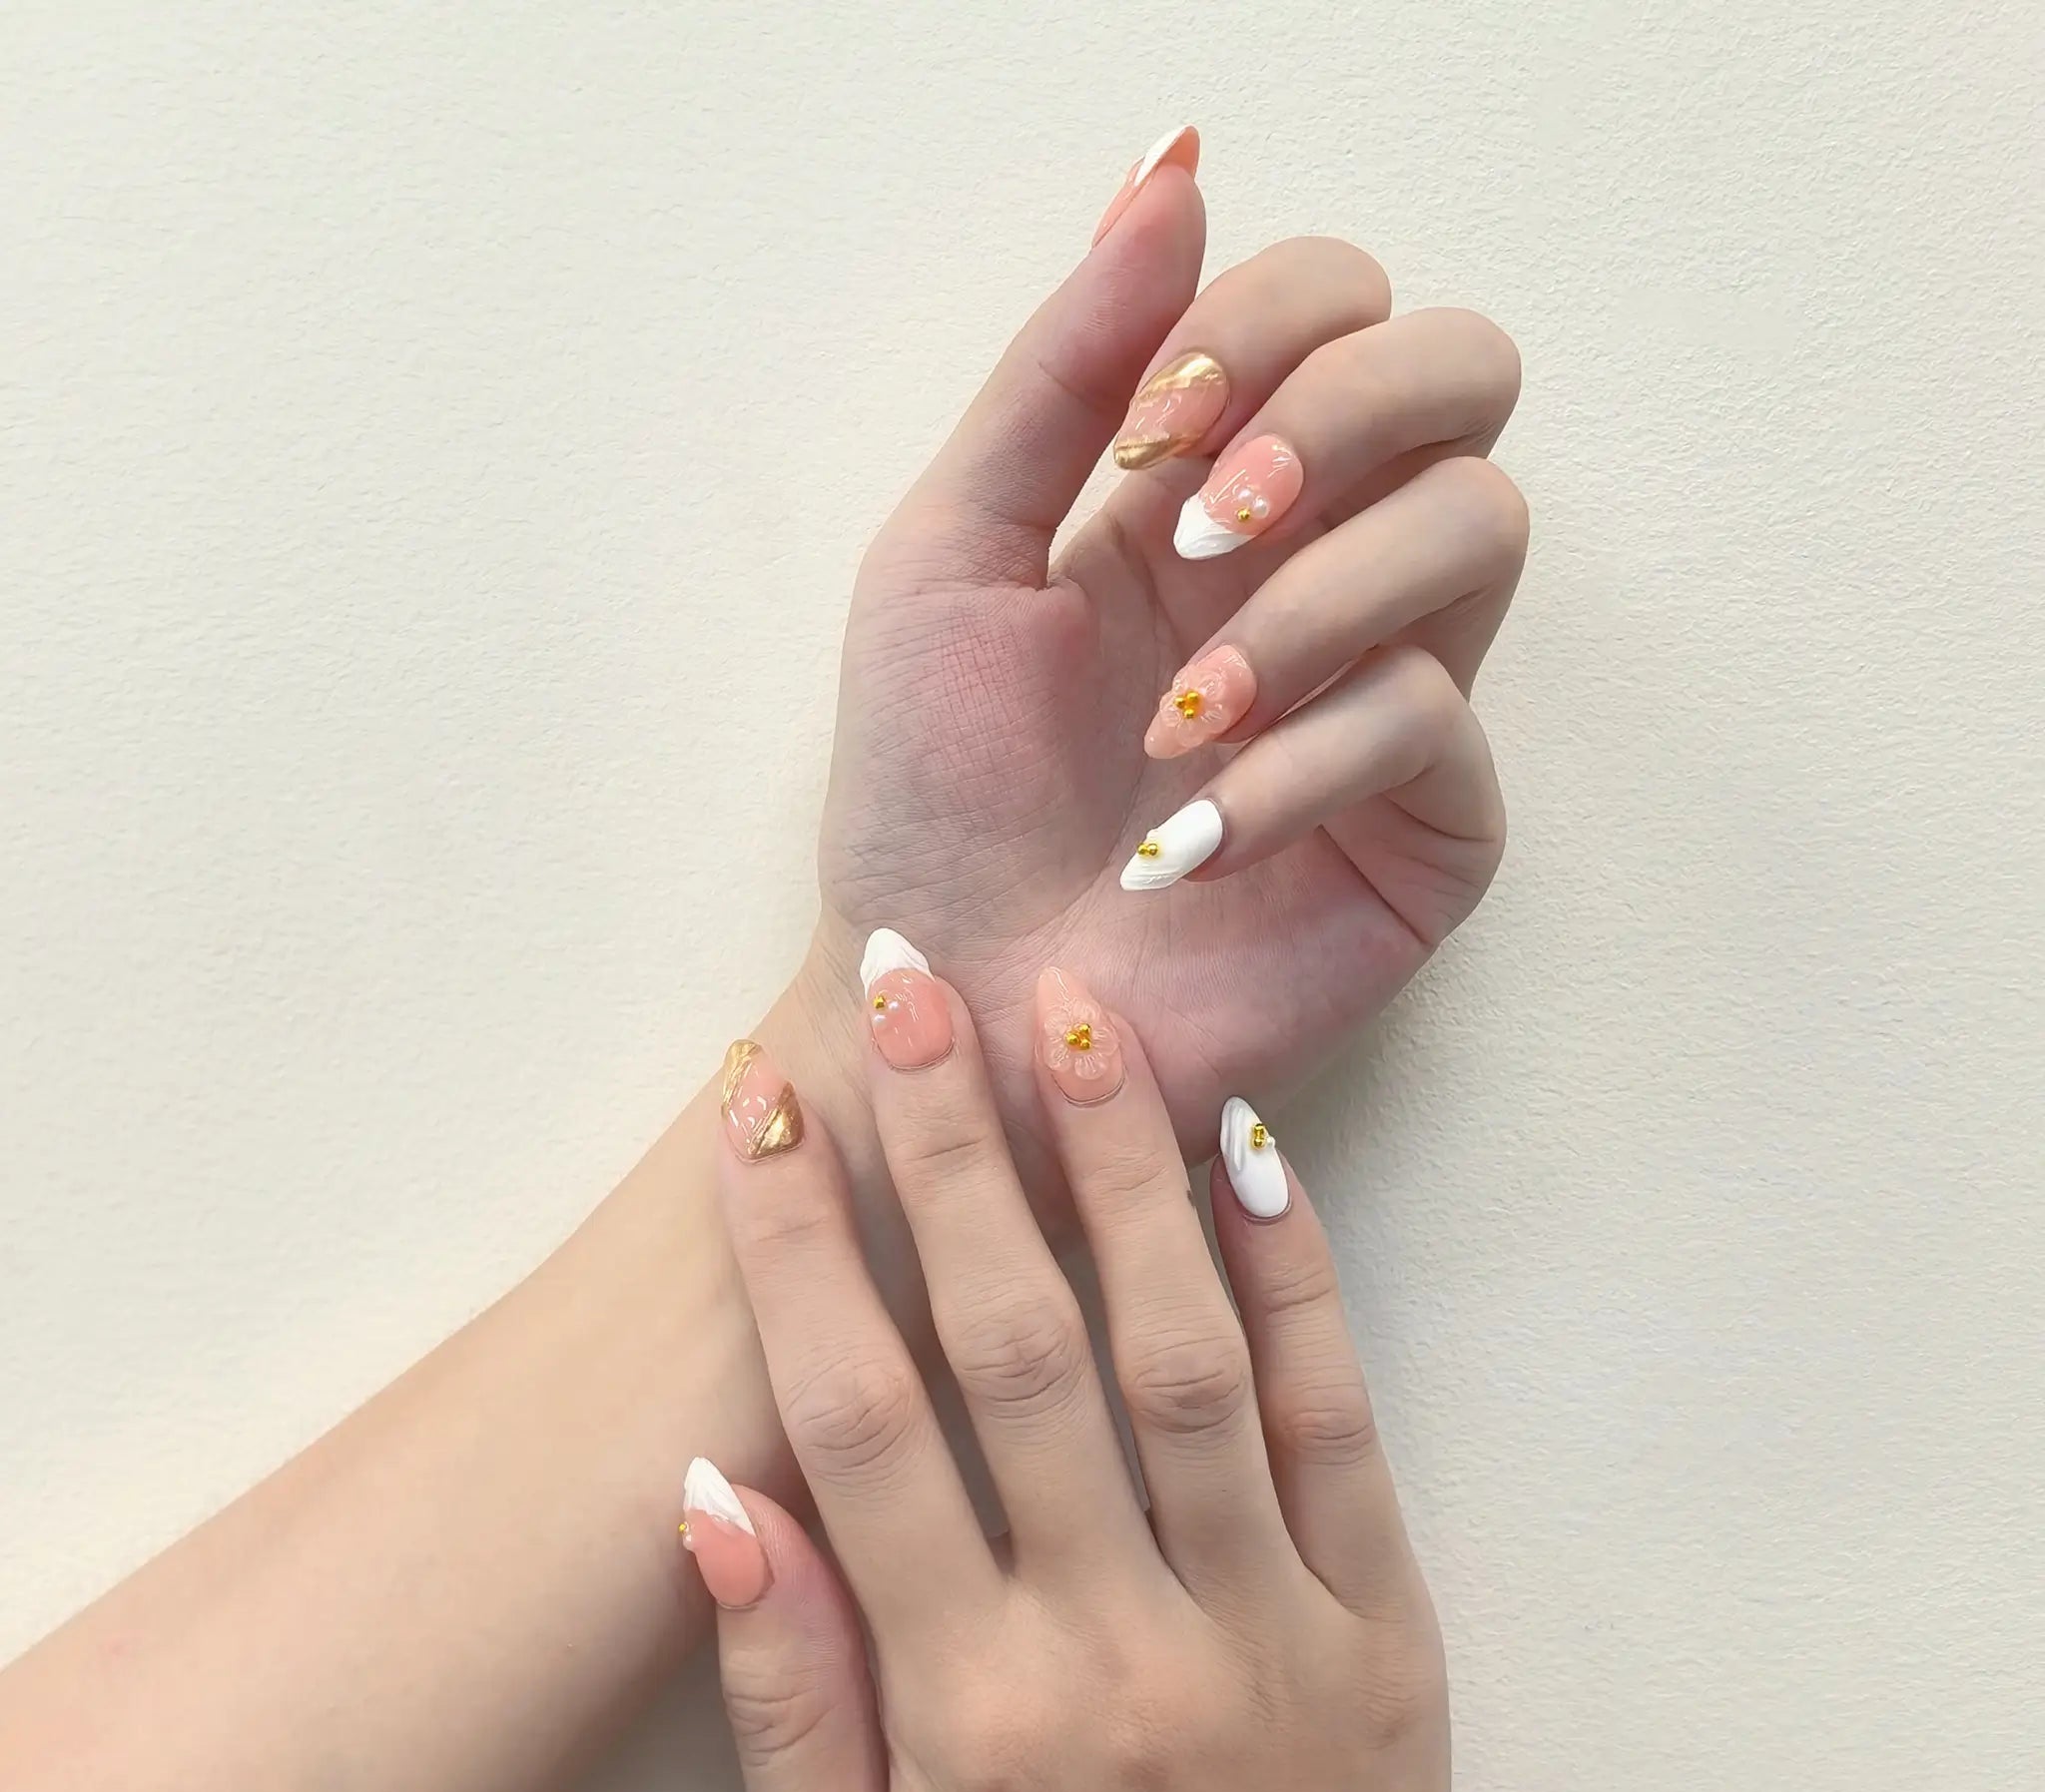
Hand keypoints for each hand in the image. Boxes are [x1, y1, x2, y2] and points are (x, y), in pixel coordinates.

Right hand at [692, 961, 1447, 1791]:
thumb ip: (782, 1704)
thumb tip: (714, 1491)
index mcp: (968, 1709)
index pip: (859, 1422)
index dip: (800, 1248)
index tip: (757, 1108)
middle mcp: (1117, 1642)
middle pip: (1018, 1345)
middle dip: (951, 1151)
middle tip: (911, 986)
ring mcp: (1268, 1627)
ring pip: (1183, 1353)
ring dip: (1121, 1174)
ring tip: (1071, 1022)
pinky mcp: (1385, 1629)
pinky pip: (1336, 1425)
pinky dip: (1296, 1281)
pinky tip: (1249, 1153)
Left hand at [793, 127, 1523, 1207]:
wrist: (946, 1001)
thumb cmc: (930, 793)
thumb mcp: (950, 553)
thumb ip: (1059, 372)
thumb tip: (1174, 167)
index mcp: (1213, 486)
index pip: (1340, 302)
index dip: (1271, 322)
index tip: (1146, 431)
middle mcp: (1323, 568)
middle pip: (1465, 373)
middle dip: (1338, 415)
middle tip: (1198, 531)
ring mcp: (1390, 695)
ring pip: (1481, 530)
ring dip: (1309, 603)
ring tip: (1172, 725)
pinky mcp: (1429, 831)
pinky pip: (1436, 729)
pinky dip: (1301, 767)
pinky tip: (1187, 843)